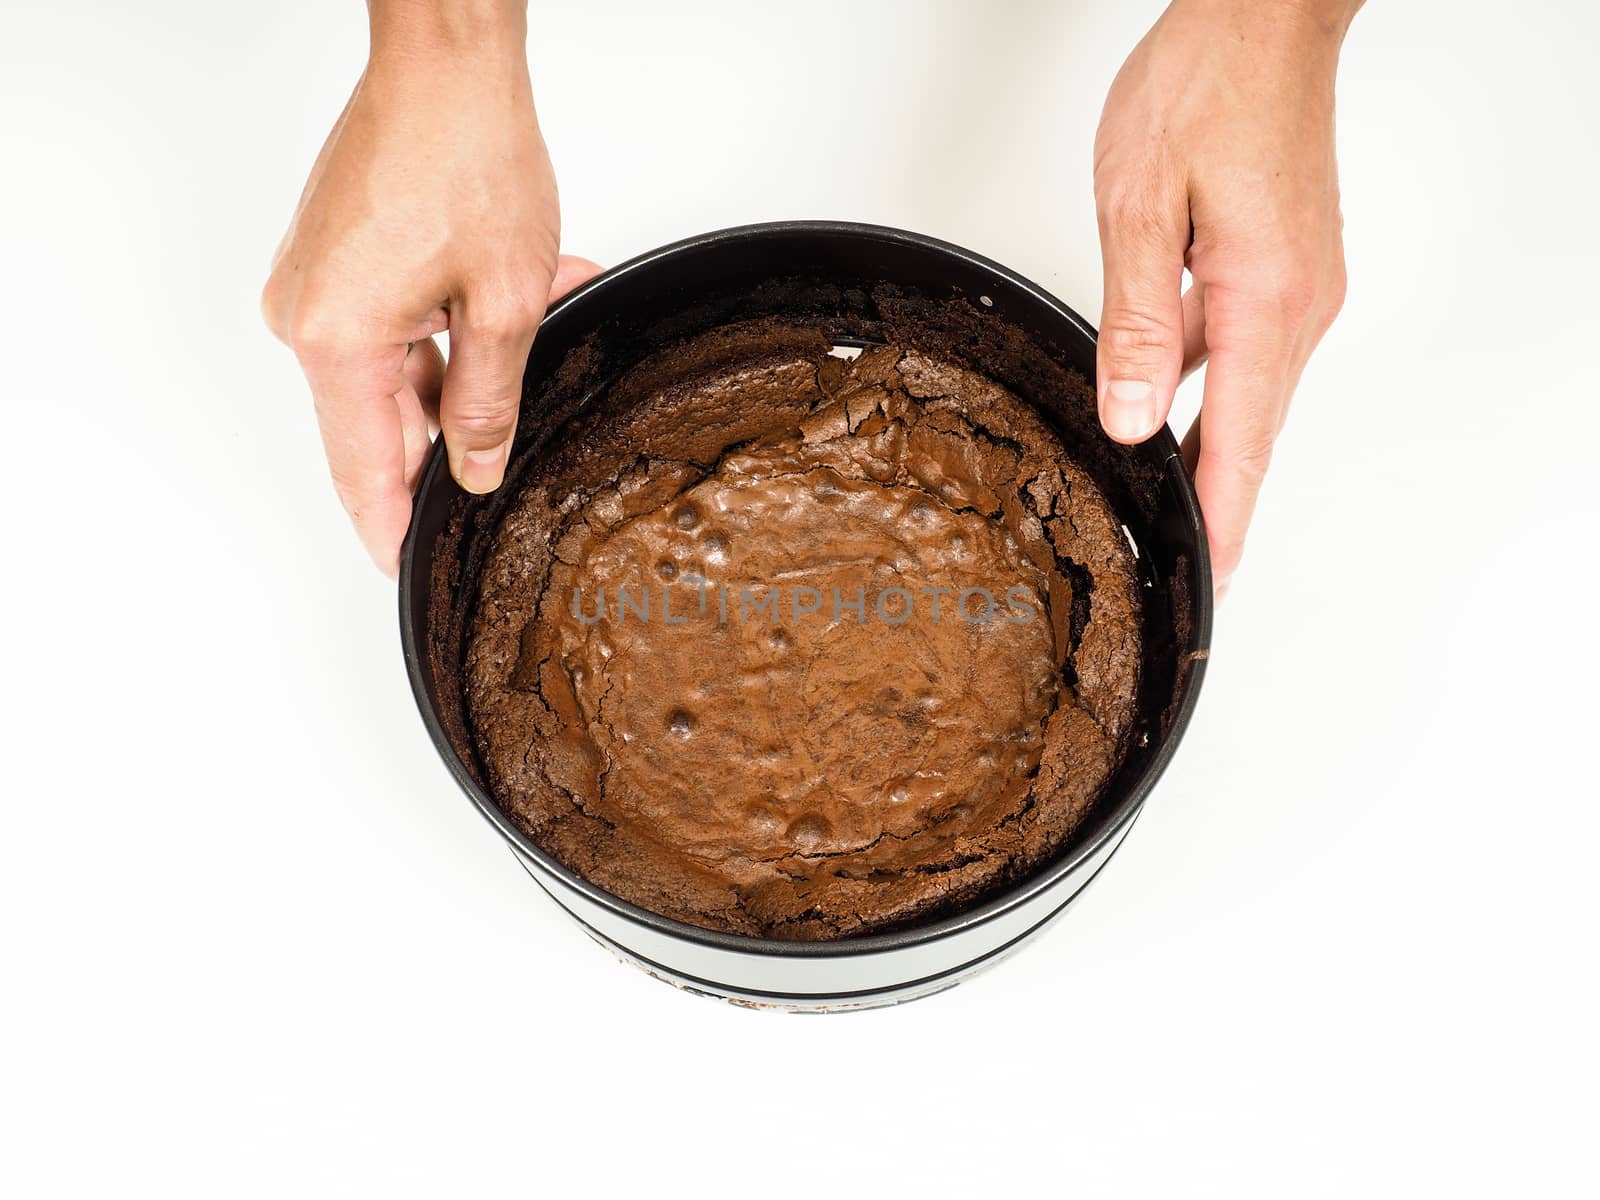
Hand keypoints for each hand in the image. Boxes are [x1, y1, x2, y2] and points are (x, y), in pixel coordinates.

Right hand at [262, 3, 597, 575]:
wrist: (445, 62)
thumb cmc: (468, 156)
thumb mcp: (504, 304)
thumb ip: (489, 402)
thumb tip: (478, 469)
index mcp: (336, 341)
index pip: (364, 472)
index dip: (393, 530)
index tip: (410, 573)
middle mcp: (306, 317)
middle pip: (383, 424)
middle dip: (459, 434)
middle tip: (517, 444)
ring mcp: (315, 285)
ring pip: (400, 373)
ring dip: (469, 371)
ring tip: (538, 327)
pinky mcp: (334, 258)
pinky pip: (394, 327)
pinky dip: (451, 330)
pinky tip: (513, 306)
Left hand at [1093, 0, 1358, 596]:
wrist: (1262, 17)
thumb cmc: (1206, 85)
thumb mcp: (1140, 205)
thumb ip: (1135, 321)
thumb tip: (1132, 416)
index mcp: (1265, 299)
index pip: (1241, 442)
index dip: (1221, 520)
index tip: (1209, 581)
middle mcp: (1297, 303)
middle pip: (1252, 430)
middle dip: (1217, 500)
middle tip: (1187, 566)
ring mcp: (1297, 284)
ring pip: (1246, 392)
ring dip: (1209, 447)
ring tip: (1166, 501)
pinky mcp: (1284, 264)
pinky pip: (1243, 349)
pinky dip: (1207, 388)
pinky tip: (1162, 400)